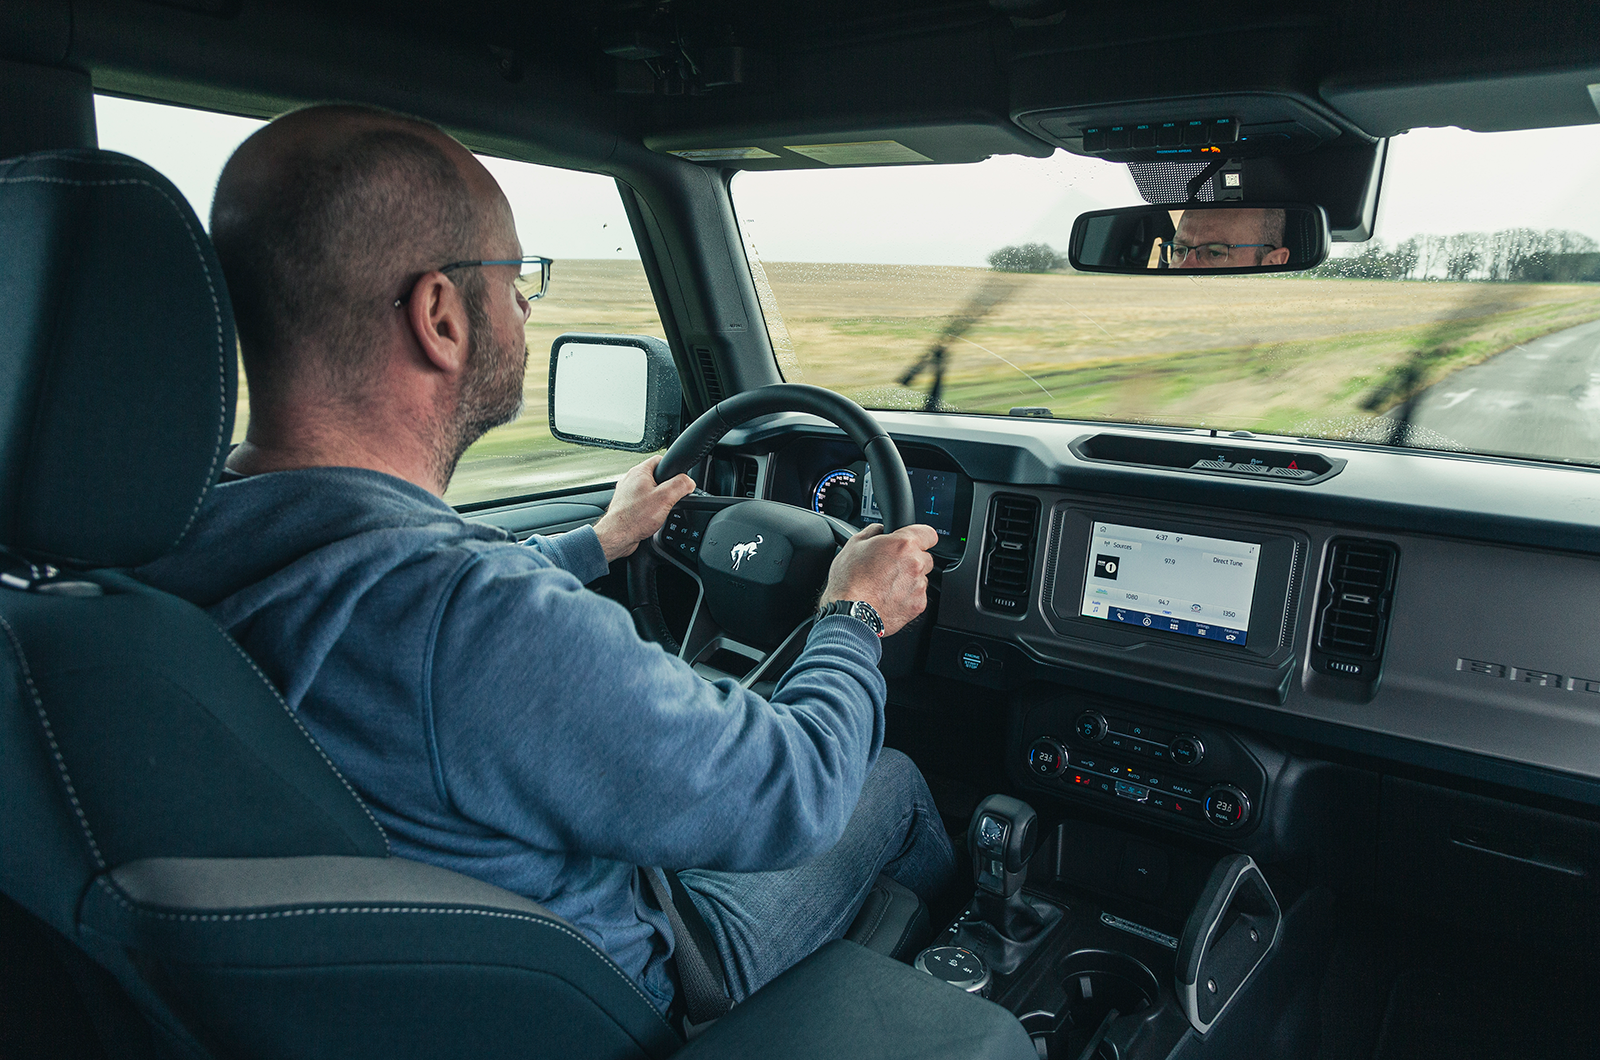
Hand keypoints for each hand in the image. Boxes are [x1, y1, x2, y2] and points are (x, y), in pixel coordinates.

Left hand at [593, 456, 695, 561]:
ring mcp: (627, 493)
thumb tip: (689, 482)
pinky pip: (642, 502)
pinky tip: (651, 518)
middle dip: (666, 488)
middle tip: (670, 500)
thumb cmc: (635, 518)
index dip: (673, 468)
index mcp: (639, 472)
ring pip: (649, 491)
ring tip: (660, 511)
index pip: (660, 459)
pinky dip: (648, 509)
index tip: (678, 480)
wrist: (617, 537)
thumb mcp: (665, 498)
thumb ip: (680, 485)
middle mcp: (630, 480)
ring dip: (657, 500)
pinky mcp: (626, 505)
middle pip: (655, 477)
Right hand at [818, 523, 937, 636]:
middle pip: (925, 557)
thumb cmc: (849, 581)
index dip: (920, 536)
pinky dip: (908, 596)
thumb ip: (873, 531)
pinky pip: (918, 596)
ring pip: (921, 577)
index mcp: (903, 544)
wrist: (850, 613)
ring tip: (887, 584)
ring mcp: (919, 586)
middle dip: (912, 559)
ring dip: (910, 579)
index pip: (928, 534)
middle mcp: (915, 564)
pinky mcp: (918, 605)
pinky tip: (889, 597)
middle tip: (891, 566)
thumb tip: (880, 529)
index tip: (914, 541)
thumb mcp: (854, 545)